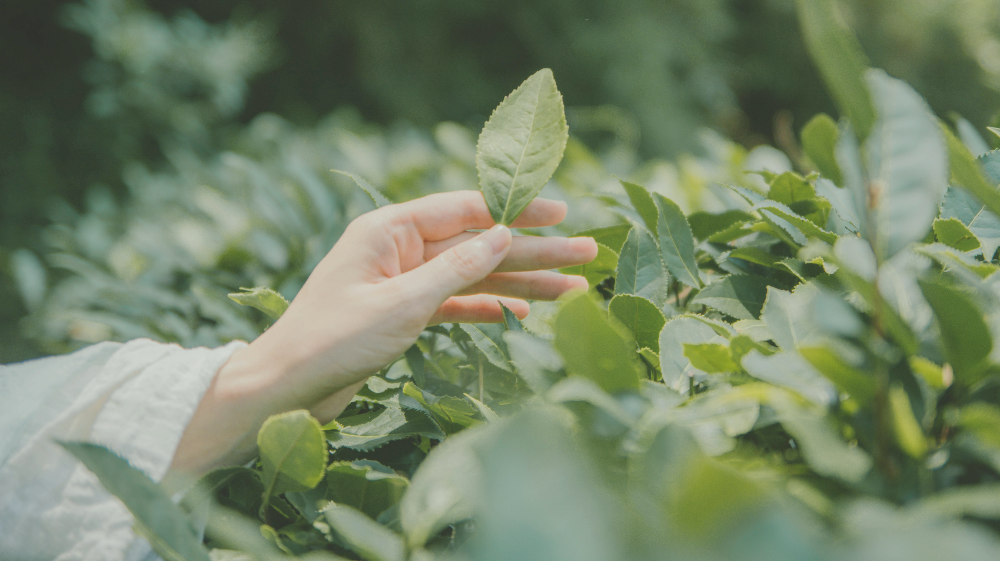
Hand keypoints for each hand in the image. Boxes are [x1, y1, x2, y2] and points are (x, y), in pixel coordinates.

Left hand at [170, 191, 596, 474]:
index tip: (562, 214)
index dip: (518, 212)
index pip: (467, 210)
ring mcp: (403, 281)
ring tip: (573, 287)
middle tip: (587, 254)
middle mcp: (399, 249)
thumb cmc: (333, 340)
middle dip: (533, 251)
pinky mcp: (404, 313)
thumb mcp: (402, 303)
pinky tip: (526, 311)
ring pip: (474, 276)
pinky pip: (456, 304)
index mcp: (390, 229)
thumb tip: (504, 235)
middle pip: (479, 244)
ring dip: (521, 282)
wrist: (286, 389)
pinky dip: (489, 307)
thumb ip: (456, 269)